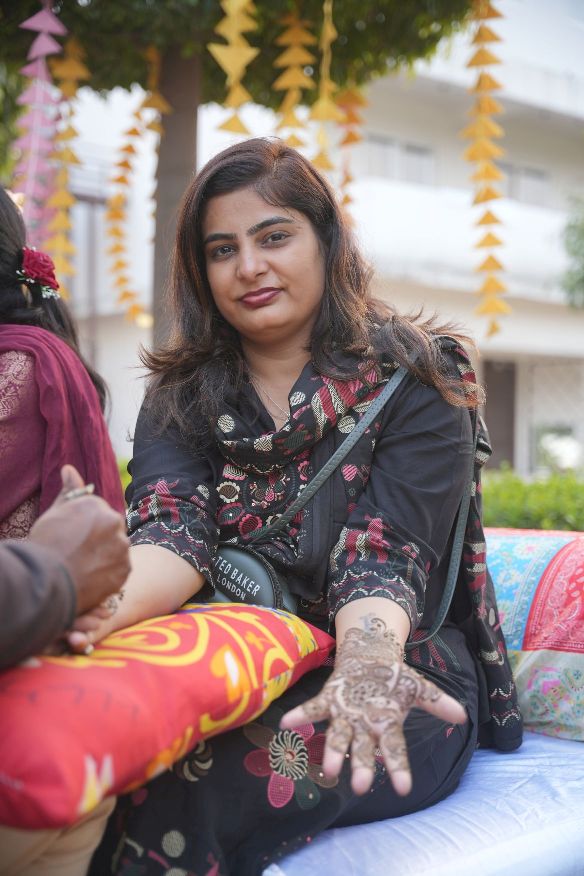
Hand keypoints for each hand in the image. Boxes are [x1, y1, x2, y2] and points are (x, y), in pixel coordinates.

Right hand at [28, 465, 130, 615]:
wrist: (46, 582)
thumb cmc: (45, 546)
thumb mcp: (54, 514)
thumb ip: (69, 491)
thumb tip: (69, 468)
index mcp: (96, 504)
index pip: (96, 512)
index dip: (82, 528)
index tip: (71, 538)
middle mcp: (114, 521)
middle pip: (109, 529)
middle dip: (98, 539)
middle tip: (77, 554)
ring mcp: (121, 546)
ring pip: (116, 549)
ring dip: (105, 556)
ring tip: (83, 567)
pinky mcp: (125, 569)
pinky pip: (119, 568)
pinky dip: (109, 573)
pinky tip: (91, 577)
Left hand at [280, 624, 466, 796]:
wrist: (369, 657)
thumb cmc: (392, 679)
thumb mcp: (417, 687)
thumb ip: (436, 701)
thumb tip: (462, 715)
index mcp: (386, 725)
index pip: (395, 750)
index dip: (399, 768)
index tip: (403, 789)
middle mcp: (363, 726)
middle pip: (363, 750)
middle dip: (362, 767)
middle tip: (361, 787)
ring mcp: (344, 714)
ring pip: (338, 736)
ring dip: (333, 751)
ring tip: (329, 769)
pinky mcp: (329, 698)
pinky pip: (314, 709)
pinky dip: (300, 716)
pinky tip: (286, 722)